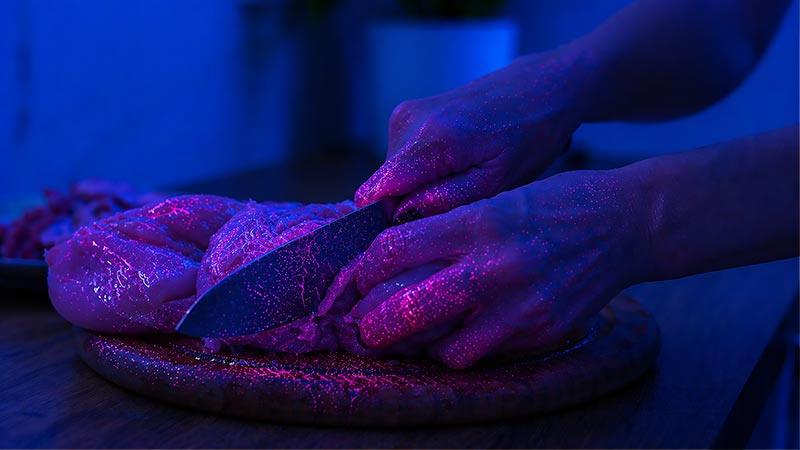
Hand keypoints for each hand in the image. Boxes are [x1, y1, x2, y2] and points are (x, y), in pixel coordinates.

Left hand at [352, 169, 650, 368]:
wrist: (625, 224)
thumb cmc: (555, 204)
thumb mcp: (496, 199)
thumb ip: (447, 230)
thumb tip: (394, 258)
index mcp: (479, 222)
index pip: (396, 249)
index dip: (367, 267)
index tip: (363, 274)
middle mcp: (495, 265)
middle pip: (406, 308)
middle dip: (373, 323)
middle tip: (364, 324)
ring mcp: (520, 305)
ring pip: (442, 347)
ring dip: (417, 345)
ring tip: (410, 334)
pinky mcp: (540, 331)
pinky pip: (482, 354)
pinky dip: (459, 349)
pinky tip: (454, 335)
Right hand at [355, 48, 588, 219]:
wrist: (539, 89)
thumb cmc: (530, 136)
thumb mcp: (497, 183)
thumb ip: (444, 203)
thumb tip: (398, 219)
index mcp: (432, 137)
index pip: (376, 193)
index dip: (386, 224)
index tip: (412, 239)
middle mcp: (408, 120)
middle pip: (383, 189)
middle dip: (410, 208)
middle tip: (455, 208)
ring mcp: (403, 114)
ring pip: (391, 178)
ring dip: (418, 191)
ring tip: (461, 182)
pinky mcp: (405, 115)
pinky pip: (401, 162)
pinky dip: (422, 174)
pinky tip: (455, 167)